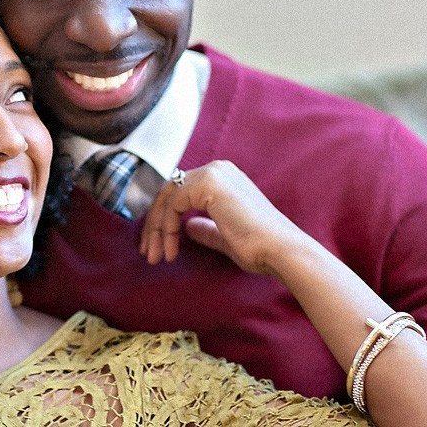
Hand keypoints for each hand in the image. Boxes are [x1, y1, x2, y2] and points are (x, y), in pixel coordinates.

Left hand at [138, 160, 305, 274]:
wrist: (280, 250)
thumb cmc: (259, 247)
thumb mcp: (225, 236)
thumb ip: (206, 228)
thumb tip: (188, 226)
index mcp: (223, 178)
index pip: (179, 192)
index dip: (163, 220)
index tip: (155, 247)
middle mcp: (217, 169)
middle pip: (169, 193)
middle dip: (154, 225)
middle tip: (147, 252)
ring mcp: (212, 173)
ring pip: (167, 198)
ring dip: (156, 229)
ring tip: (153, 256)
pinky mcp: (208, 184)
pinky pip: (173, 205)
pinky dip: (166, 229)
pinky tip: (170, 251)